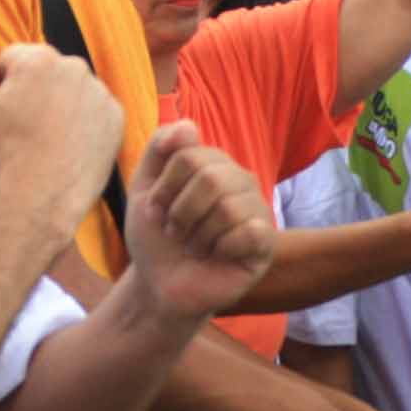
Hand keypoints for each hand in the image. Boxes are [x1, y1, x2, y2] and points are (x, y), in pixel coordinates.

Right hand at [0, 43, 121, 230]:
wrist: (42, 196)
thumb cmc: (5, 151)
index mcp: (38, 58)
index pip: (13, 59)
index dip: (3, 86)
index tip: (5, 112)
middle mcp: (75, 67)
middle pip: (45, 71)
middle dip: (34, 90)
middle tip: (25, 128)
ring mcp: (100, 93)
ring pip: (70, 90)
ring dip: (59, 104)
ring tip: (47, 139)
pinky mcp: (115, 117)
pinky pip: (93, 110)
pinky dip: (82, 122)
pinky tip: (68, 145)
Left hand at [126, 121, 275, 319]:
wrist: (160, 286)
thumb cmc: (156, 238)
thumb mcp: (144, 189)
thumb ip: (159, 150)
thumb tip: (187, 125)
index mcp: (213, 163)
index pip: (188, 154)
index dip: (164, 187)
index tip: (156, 210)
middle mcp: (240, 180)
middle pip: (210, 178)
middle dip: (181, 212)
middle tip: (176, 232)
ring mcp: (256, 210)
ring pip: (227, 208)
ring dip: (198, 236)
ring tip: (195, 247)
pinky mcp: (266, 242)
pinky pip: (249, 232)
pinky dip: (222, 249)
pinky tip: (218, 256)